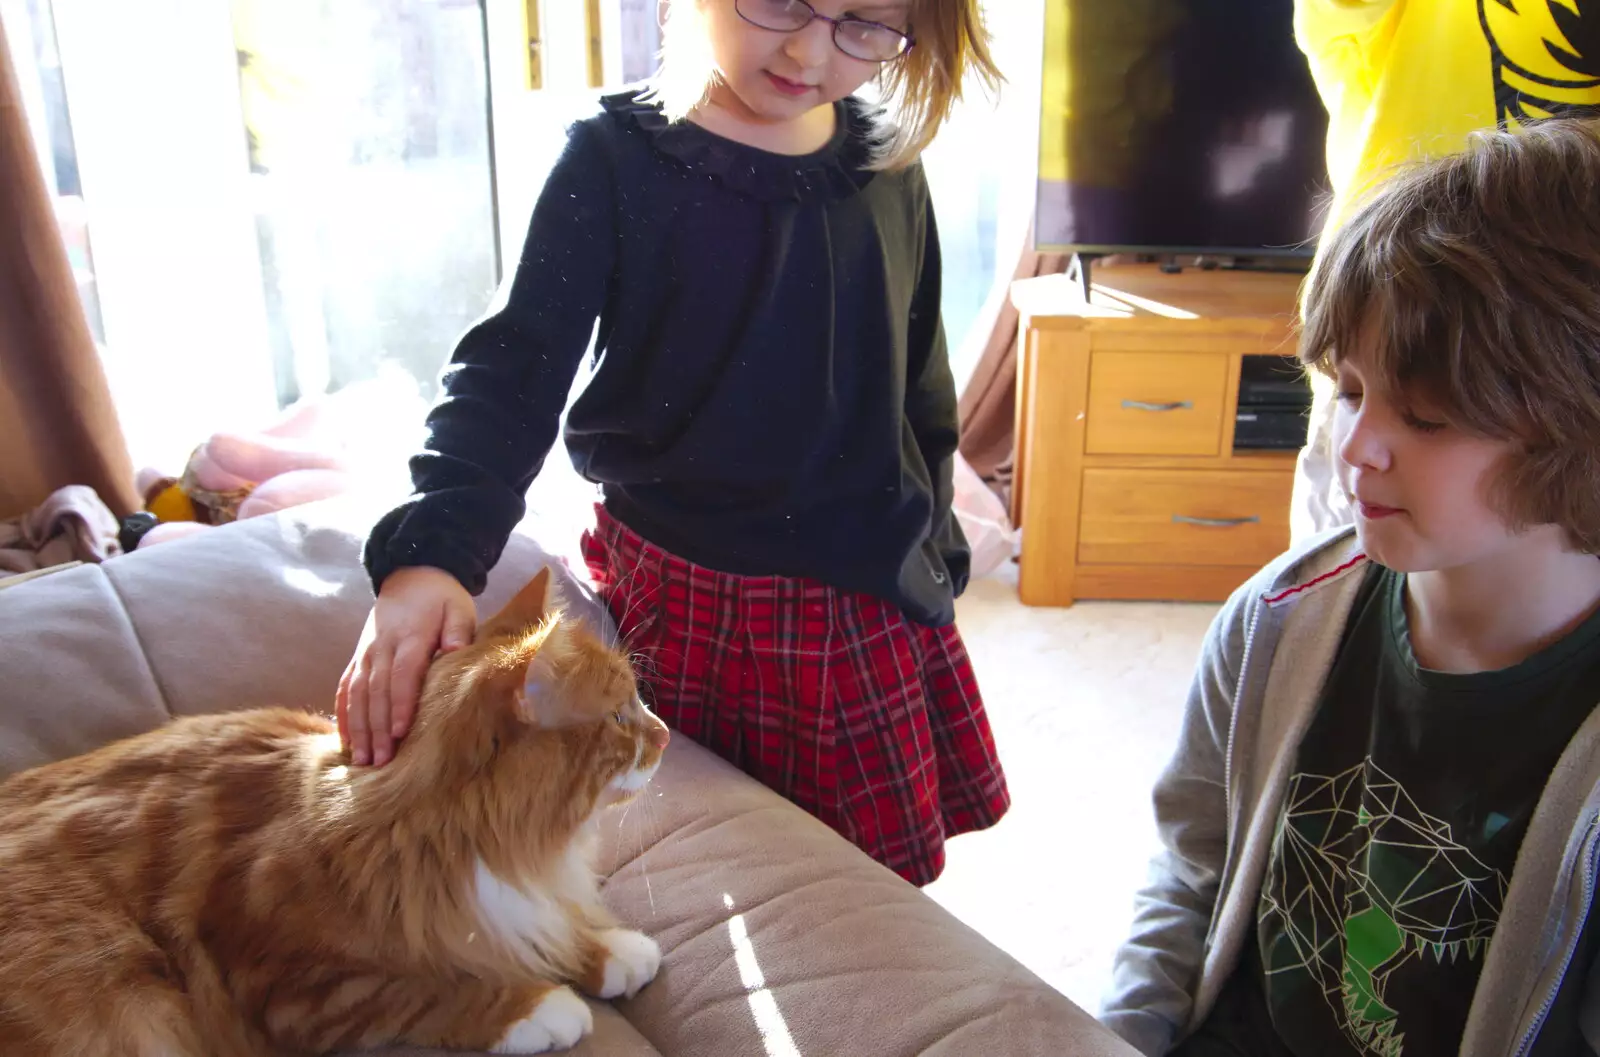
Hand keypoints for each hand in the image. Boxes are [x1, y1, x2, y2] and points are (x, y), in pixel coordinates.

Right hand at [336, 566, 475, 765]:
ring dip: (358, 729)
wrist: (411, 575)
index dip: (399, 704)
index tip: (399, 732)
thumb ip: (457, 631)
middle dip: (376, 728)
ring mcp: (365, 653)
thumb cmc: (442, 598)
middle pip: (376, 692)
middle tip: (380, 762)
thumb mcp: (458, 608)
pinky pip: (345, 688)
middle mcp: (381, 647)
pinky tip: (346, 741)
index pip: (403, 674)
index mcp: (409, 636)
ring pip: (357, 694)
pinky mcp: (357, 658)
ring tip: (361, 761)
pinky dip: (344, 715)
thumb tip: (454, 651)